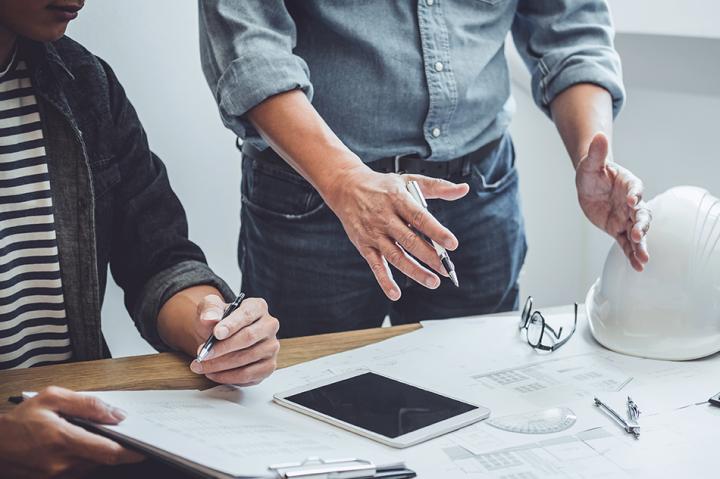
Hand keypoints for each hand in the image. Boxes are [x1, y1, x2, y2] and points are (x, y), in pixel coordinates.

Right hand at [0, 386, 142, 477]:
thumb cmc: (18, 421)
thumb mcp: (51, 398)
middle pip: (105, 460)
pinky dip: (88, 458)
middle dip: (119, 448)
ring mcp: (56, 476)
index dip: (132, 451)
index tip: (146, 446)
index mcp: (63, 441)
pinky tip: (85, 445)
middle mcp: (61, 464)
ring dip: (103, 453)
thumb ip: (87, 404)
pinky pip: (81, 471)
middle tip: (128, 435)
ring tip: (101, 435)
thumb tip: (115, 415)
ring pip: (94, 466)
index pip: (109, 452)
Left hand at [190, 295, 279, 384]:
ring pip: (247, 358)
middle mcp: (269, 326)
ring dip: (221, 365)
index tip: (216, 334)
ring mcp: (271, 347)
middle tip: (203, 354)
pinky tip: (213, 373)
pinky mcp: (268, 366)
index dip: (232, 325)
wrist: (222, 338)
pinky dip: (228, 377)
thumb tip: (209, 318)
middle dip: (222, 348)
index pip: (247, 315)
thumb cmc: (219, 322)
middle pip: (248, 338)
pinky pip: (248, 375)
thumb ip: (209, 310)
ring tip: (202, 365)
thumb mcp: (211, 308)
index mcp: (258, 307)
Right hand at [324, 165, 468, 299]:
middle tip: (446, 269)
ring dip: (414, 271)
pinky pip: (375, 265)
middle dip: (430, 256)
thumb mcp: (408, 180)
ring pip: (395, 256)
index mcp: (398, 199)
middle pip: (410, 240)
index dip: (436, 231)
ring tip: (432, 282)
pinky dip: (384, 280)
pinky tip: (395, 293)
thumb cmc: (382, 186)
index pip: (420, 217)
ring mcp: (373, 233)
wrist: (346, 188)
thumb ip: (437, 186)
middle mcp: (385, 217)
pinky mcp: (364, 245)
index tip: (452, 244)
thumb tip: (463, 190)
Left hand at [576, 132, 650, 270]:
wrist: (589, 184)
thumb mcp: (590, 164)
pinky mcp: (619, 229)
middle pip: (642, 214)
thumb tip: (598, 135)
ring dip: (641, 245)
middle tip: (638, 234)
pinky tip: (638, 266)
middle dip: (641, 224)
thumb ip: (597, 153)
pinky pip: (627, 243)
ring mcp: (626, 217)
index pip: (636, 189)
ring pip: (638, 232)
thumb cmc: (592, 172)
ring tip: (643, 259)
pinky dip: (632, 254)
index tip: (633, 201)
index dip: (636, 195)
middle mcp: (632, 202)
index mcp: (628, 184)